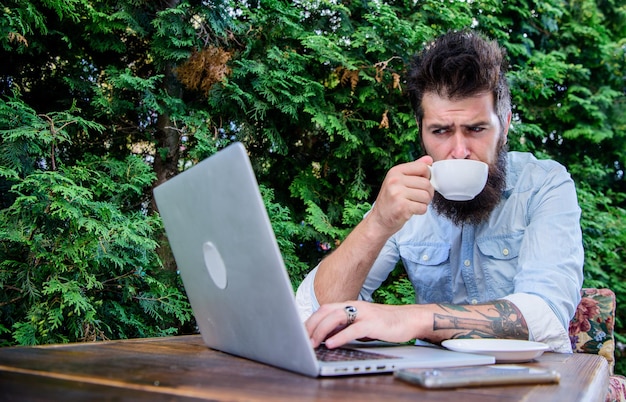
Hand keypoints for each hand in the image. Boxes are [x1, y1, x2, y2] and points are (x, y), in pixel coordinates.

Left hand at [305, 301, 421, 348]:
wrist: (408, 319)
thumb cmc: (383, 323)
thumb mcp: (360, 323)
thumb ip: (344, 326)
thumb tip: (326, 336)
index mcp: (349, 305)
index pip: (324, 309)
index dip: (310, 321)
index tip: (300, 333)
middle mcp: (354, 306)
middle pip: (326, 311)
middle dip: (311, 325)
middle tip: (301, 340)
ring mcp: (364, 313)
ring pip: (336, 318)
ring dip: (321, 331)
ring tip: (312, 343)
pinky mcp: (373, 324)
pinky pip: (352, 330)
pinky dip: (339, 337)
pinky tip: (331, 344)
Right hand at [367, 155, 433, 234]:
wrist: (379, 220)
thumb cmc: (391, 200)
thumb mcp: (399, 181)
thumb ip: (414, 169)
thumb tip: (429, 159)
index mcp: (395, 171)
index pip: (423, 167)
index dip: (427, 177)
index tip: (421, 184)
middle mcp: (395, 181)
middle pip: (427, 183)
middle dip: (427, 193)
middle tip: (418, 198)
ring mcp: (397, 194)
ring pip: (426, 196)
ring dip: (424, 203)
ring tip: (414, 204)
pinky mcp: (402, 208)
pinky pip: (423, 207)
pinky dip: (420, 211)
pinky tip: (411, 211)